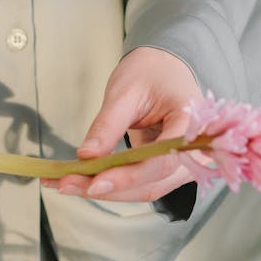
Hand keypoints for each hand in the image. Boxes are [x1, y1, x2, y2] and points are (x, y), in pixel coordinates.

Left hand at [42, 46, 202, 201]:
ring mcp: (183, 163)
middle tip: (65, 184)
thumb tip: (86, 156)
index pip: (162, 160)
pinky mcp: (165, 169)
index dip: (128, 177)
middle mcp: (195, 150)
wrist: (163, 68)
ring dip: (106, 192)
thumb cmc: (150, 73)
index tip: (94, 182)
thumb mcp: (124, 91)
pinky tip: (81, 182)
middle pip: (153, 182)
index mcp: (192, 122)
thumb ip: (108, 125)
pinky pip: (140, 185)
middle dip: (108, 188)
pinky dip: (111, 186)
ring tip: (66, 184)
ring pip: (145, 190)